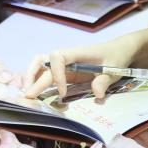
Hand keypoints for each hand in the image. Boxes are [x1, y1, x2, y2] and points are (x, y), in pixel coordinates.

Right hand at [23, 38, 137, 99]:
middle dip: (34, 78)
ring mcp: (65, 65)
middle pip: (44, 63)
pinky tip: (36, 94)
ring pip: (42, 66)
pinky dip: (39, 81)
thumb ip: (104, 81)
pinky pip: (48, 74)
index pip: (58, 57)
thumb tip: (97, 94)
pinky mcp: (66, 73)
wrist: (120, 51)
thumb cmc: (116, 57)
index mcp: (78, 53)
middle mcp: (68, 58)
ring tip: (28, 94)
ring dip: (32, 77)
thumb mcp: (114, 69)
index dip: (57, 74)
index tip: (63, 93)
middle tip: (29, 96)